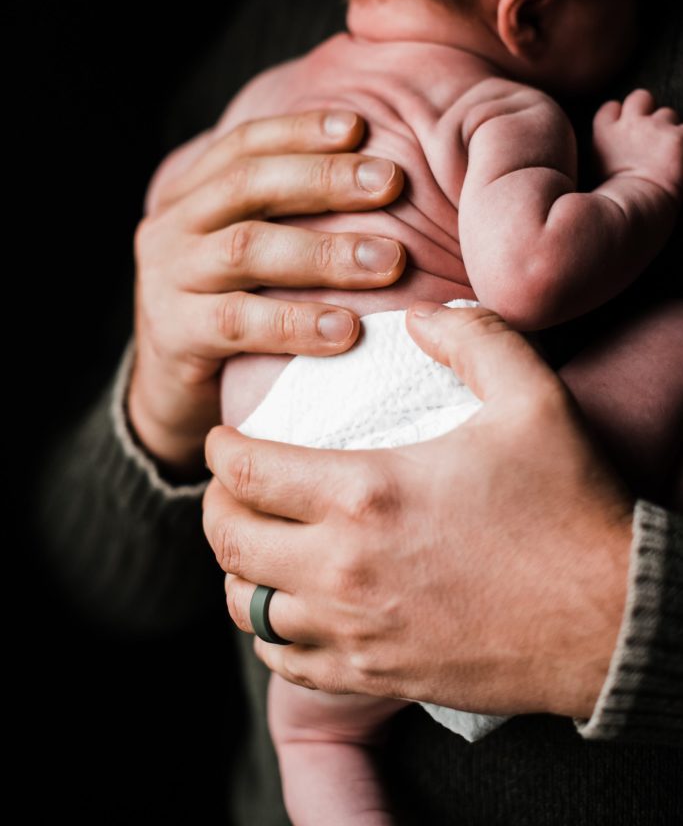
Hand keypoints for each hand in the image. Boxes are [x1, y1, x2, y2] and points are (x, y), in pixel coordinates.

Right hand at [128, 111, 404, 477]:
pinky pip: (238, 322)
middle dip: (324, 179)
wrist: (173, 394)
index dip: (300, 131)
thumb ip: (290, 216)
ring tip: (388, 261)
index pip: (244, 144)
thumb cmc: (237, 311)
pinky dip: (295, 322)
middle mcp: (172, 227)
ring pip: (246, 248)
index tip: (360, 127)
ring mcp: (167, 280)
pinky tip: (346, 330)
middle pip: (247, 184)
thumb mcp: (252, 255)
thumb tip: (386, 179)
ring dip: (324, 252)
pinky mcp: (173, 335)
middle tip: (390, 182)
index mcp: (190, 195)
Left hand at [203, 304, 631, 719]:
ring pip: (248, 607)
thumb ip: (472, 338)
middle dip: (216, 504)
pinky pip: (288, 664)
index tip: (223, 439)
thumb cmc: (570, 507)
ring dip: (240, 570)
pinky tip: (292, 608)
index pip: (245, 470)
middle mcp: (344, 568)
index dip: (219, 449)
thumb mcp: (532, 398)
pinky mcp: (377, 674)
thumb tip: (423, 314)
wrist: (612, 619)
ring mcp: (356, 630)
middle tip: (230, 486)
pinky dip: (272, 633)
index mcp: (366, 493)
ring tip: (257, 543)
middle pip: (229, 540)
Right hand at [592, 88, 682, 202]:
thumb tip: (617, 160)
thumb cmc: (611, 205)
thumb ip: (605, 154)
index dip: (620, 117)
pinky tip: (678, 155)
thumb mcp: (595, 173)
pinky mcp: (679, 138)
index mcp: (604, 133)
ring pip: (667, 114)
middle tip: (652, 140)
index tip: (624, 132)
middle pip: (640, 98)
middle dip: (647, 113)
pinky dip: (682, 141)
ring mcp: (655, 127)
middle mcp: (629, 123)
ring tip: (667, 156)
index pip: (611, 108)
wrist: (629, 213)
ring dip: (670, 130)